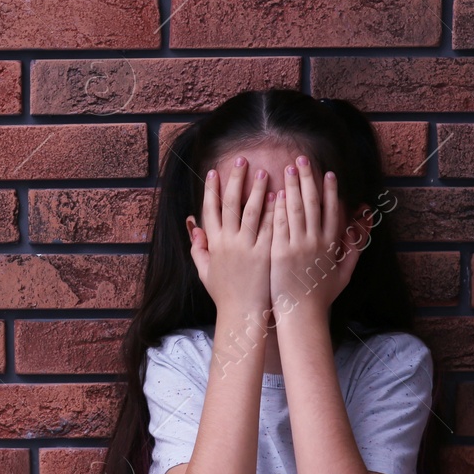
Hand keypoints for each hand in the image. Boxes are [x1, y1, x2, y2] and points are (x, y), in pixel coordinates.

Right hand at [185, 156, 274, 316]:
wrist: (242, 314)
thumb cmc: (224, 293)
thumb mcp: (205, 270)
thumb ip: (197, 246)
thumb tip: (193, 224)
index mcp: (214, 244)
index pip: (210, 209)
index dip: (212, 189)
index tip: (215, 171)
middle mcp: (228, 242)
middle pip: (230, 204)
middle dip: (235, 180)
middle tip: (242, 160)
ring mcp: (247, 247)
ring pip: (252, 211)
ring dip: (257, 189)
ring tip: (264, 171)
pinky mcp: (265, 254)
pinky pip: (270, 227)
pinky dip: (275, 210)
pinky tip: (280, 195)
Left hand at [270, 154, 368, 320]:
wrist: (301, 313)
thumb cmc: (321, 294)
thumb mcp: (345, 271)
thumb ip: (355, 246)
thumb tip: (366, 225)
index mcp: (332, 245)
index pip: (332, 210)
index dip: (330, 190)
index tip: (328, 173)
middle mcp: (316, 242)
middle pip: (313, 204)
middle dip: (309, 179)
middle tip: (303, 159)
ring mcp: (298, 246)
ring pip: (296, 209)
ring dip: (293, 186)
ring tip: (288, 168)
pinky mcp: (280, 252)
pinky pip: (280, 224)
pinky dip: (279, 207)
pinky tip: (277, 192)